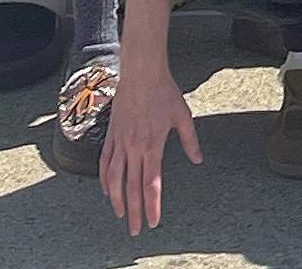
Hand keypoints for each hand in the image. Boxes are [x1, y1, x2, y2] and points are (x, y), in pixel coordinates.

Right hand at [99, 57, 200, 234]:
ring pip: (113, 178)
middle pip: (131, 187)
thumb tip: (197, 159)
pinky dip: (104, 179)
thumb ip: (190, 140)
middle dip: (134, 211)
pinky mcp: (111, 134)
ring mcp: (119, 141)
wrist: (141, 71)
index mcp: (152, 145)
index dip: (152, 205)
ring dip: (116, 200)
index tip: (153, 221)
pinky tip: (107, 189)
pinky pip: (104, 162)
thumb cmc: (163, 91)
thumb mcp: (183, 115)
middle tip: (136, 230)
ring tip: (121, 214)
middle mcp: (133, 147)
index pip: (151, 183)